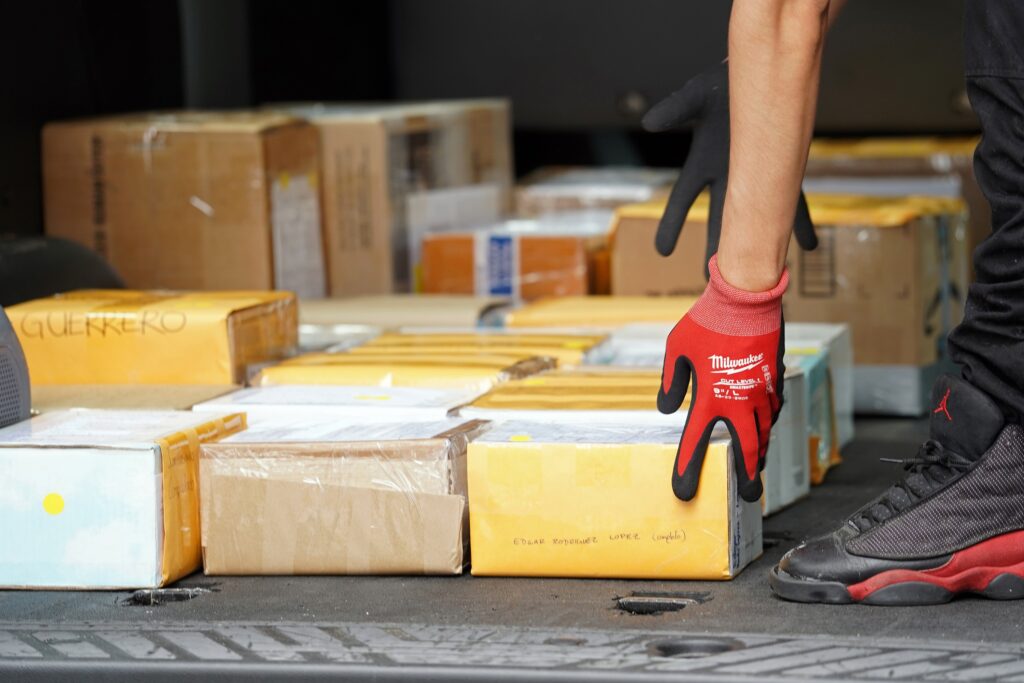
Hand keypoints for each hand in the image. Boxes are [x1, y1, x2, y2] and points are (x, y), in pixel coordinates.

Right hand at [642, 63, 817, 274]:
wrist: (759, 74)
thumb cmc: (721, 85)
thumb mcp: (695, 95)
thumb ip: (674, 109)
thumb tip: (650, 123)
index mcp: (702, 161)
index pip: (682, 198)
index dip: (672, 224)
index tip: (662, 252)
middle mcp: (729, 176)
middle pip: (720, 221)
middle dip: (716, 250)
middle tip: (710, 280)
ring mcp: (757, 177)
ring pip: (757, 220)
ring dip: (758, 248)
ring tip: (760, 277)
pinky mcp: (783, 170)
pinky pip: (794, 203)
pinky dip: (801, 225)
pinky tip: (809, 246)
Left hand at [658, 255, 787, 502]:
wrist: (746, 297)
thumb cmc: (707, 321)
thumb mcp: (677, 349)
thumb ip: (671, 382)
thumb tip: (668, 407)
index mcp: (711, 398)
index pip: (696, 442)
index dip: (688, 469)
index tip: (684, 492)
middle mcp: (740, 401)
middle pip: (747, 450)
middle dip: (748, 476)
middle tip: (748, 496)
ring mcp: (762, 392)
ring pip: (765, 432)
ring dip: (762, 453)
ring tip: (759, 470)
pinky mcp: (775, 379)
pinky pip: (774, 410)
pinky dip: (769, 424)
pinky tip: (765, 427)